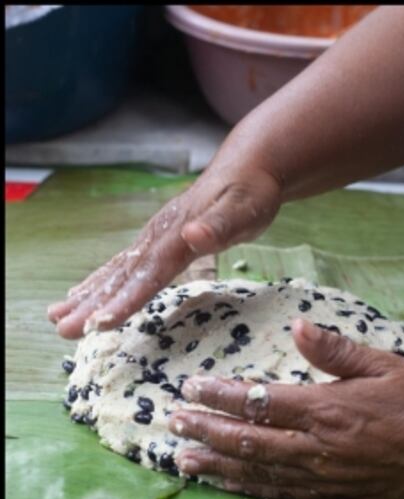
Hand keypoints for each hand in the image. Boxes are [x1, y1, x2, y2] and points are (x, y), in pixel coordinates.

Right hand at [46, 165, 282, 338]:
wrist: (248, 167)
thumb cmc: (251, 192)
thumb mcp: (243, 209)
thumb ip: (219, 226)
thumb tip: (193, 236)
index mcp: (177, 235)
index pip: (149, 273)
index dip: (126, 299)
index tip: (101, 322)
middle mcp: (159, 236)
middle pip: (123, 275)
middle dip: (94, 304)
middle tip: (63, 329)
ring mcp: (155, 236)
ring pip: (116, 270)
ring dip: (88, 295)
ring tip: (56, 316)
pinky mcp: (158, 238)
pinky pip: (124, 264)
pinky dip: (102, 280)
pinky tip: (83, 292)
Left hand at [168, 319, 403, 498]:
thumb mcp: (384, 364)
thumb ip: (336, 350)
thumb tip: (299, 326)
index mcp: (328, 408)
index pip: (260, 402)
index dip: (221, 396)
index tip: (192, 388)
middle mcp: (318, 445)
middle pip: (248, 440)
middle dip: (207, 429)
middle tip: (173, 421)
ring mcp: (323, 475)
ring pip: (257, 471)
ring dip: (217, 464)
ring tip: (184, 458)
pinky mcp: (333, 495)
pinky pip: (282, 494)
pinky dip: (250, 489)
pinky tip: (229, 484)